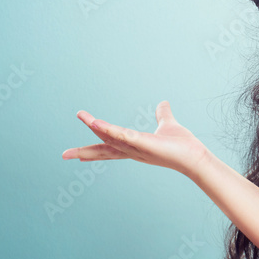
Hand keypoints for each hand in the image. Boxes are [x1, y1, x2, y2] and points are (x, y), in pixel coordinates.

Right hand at [61, 101, 209, 178]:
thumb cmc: (182, 145)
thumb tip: (163, 102)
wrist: (194, 156)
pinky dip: (108, 129)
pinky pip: (121, 135)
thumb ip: (163, 114)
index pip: (110, 148)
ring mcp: (135, 148)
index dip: (95, 150)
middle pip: (103, 150)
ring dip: (95, 127)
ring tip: (82, 117)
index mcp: (134, 147)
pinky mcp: (142, 144)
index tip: (78, 156)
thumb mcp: (168, 124)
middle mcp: (132, 151)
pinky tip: (96, 123)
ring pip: (110, 138)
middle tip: (64, 155)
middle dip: (84, 152)